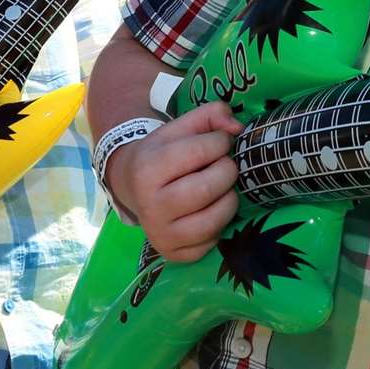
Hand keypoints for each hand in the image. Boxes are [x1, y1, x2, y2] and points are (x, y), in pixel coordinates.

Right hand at [106, 101, 242, 262]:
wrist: (131, 187)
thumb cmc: (162, 154)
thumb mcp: (179, 127)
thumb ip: (211, 114)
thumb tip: (238, 128)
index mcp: (146, 170)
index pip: (199, 151)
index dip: (219, 142)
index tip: (219, 142)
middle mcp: (149, 206)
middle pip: (208, 188)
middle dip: (227, 171)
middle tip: (224, 166)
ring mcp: (160, 234)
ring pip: (213, 220)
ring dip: (229, 199)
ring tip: (222, 188)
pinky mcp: (174, 254)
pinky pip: (211, 242)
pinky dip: (220, 224)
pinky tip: (210, 210)